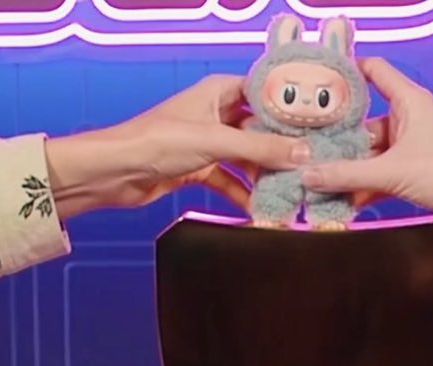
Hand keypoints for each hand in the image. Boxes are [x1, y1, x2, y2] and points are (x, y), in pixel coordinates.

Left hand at [43, 75, 311, 219]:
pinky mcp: (198, 168)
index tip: (318, 124)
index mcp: (218, 91)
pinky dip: (244, 193)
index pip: (265, 92)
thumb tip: (303, 153)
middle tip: (312, 163)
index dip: (291, 107)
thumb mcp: (216, 141)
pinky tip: (262, 208)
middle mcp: (215, 113)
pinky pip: (231, 180)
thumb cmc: (154, 141)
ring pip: (247, 157)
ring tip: (293, 190)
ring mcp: (207, 142)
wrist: (113, 172)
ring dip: (266, 174)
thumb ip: (261, 147)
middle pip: (260, 128)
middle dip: (283, 147)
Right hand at [300, 58, 432, 249]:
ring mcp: (408, 144)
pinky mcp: (410, 168)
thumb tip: (307, 174)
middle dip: (336, 135)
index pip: (374, 70)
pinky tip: (339, 198)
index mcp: (408, 101)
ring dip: (346, 165)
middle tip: (304, 143)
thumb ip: (346, 174)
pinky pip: (377, 171)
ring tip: (315, 176)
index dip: (346, 70)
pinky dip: (361, 183)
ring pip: (368, 150)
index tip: (318, 79)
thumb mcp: (390, 172)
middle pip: (362, 119)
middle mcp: (407, 118)